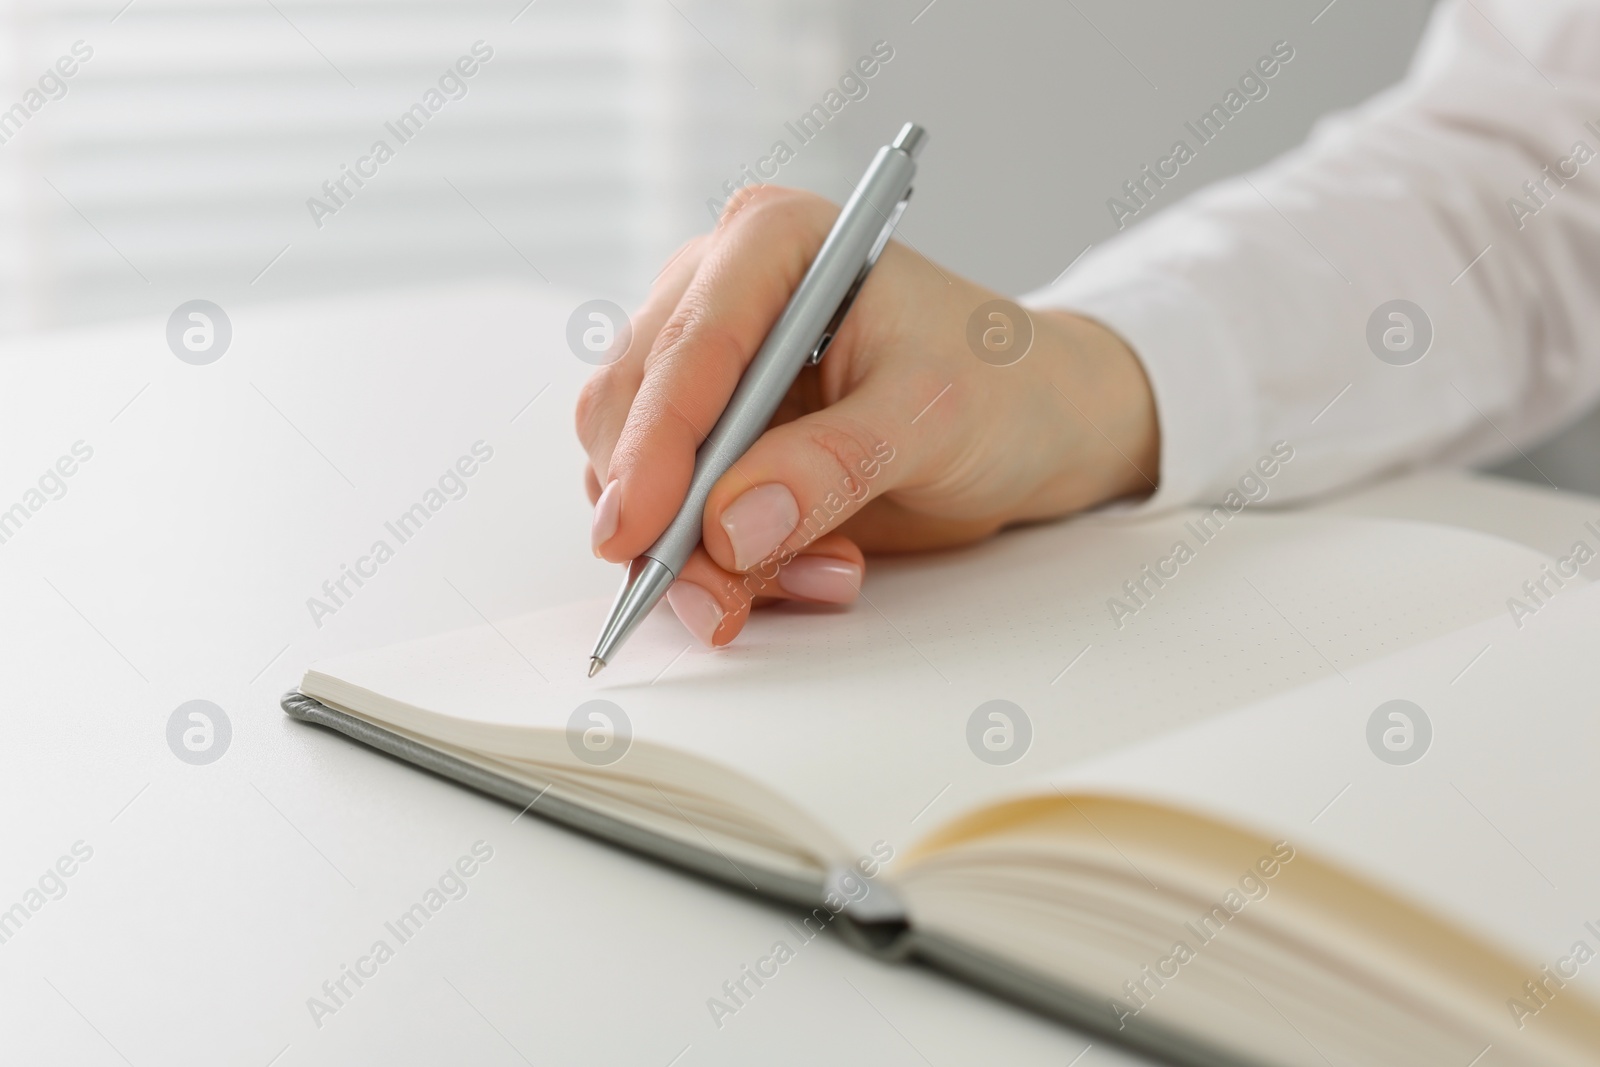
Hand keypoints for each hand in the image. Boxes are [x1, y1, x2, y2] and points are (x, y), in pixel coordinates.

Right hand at [576, 185, 1157, 647]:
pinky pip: (673, 519)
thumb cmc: (1004, 387)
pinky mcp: (714, 442)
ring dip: (706, 554)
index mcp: (772, 244)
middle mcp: (720, 295)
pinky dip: (726, 566)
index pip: (688, 343)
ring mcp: (710, 373)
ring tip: (822, 573)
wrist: (1038, 423)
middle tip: (723, 596)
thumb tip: (729, 526)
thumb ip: (833, 466)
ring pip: (636, 476)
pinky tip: (815, 569)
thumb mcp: (935, 418)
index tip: (635, 530)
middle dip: (668, 518)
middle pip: (632, 413)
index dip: (651, 442)